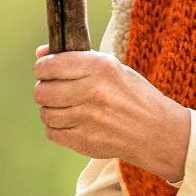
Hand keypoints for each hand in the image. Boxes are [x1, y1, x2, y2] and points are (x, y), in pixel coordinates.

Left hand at [36, 45, 192, 180]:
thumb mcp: (111, 68)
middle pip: (42, 91)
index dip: (42, 68)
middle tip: (54, 91)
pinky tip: (71, 123)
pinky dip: (57, 128)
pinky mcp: (84, 141)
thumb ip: (76, 59)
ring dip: (50, 110)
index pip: (50, 65)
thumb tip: (40, 53)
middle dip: (44, 90)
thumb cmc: (132, 95)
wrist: (155, 131)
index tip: (45, 71)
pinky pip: (52, 133)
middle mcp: (92, 92)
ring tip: (64, 108)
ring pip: (45, 113)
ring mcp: (88, 119)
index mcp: (100, 68)